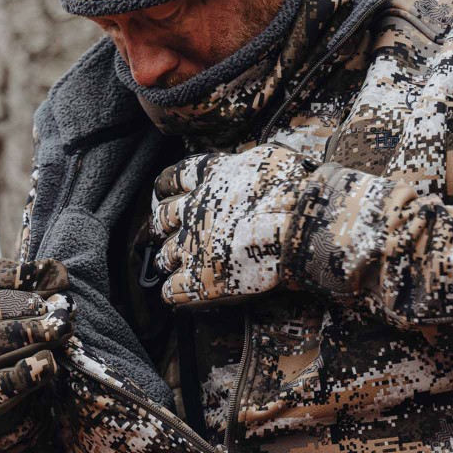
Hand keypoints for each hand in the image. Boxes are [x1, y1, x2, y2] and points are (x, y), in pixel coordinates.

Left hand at [146, 145, 317, 305]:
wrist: (295, 222)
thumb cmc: (292, 188)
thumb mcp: (268, 159)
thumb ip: (252, 162)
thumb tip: (257, 161)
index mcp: (210, 177)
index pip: (176, 176)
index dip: (167, 185)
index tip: (164, 190)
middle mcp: (194, 208)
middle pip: (163, 217)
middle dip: (158, 224)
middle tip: (157, 230)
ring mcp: (192, 244)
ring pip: (165, 254)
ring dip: (163, 259)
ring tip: (163, 264)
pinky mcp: (198, 277)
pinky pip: (173, 289)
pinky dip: (171, 292)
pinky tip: (172, 294)